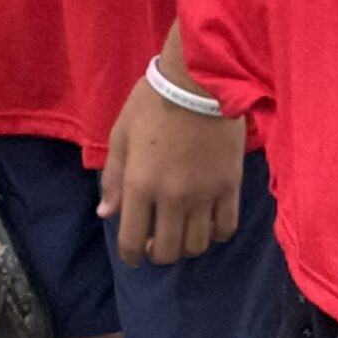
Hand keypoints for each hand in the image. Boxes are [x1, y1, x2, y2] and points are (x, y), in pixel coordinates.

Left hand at [98, 65, 246, 265]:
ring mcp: (205, 195)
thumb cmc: (152, 103)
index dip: (131, 255)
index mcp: (140, 184)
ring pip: (197, 246)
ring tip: (181, 232)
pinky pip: (226, 228)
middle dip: (158, 254)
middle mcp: (172, 197)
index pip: (133, 241)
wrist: (199, 82)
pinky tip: (207, 224)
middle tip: (156, 243)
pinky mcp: (231, 187)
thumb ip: (113, 178)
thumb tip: (106, 214)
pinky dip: (215, 234)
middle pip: (168, 252)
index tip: (133, 255)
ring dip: (186, 246)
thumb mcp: (121, 136)